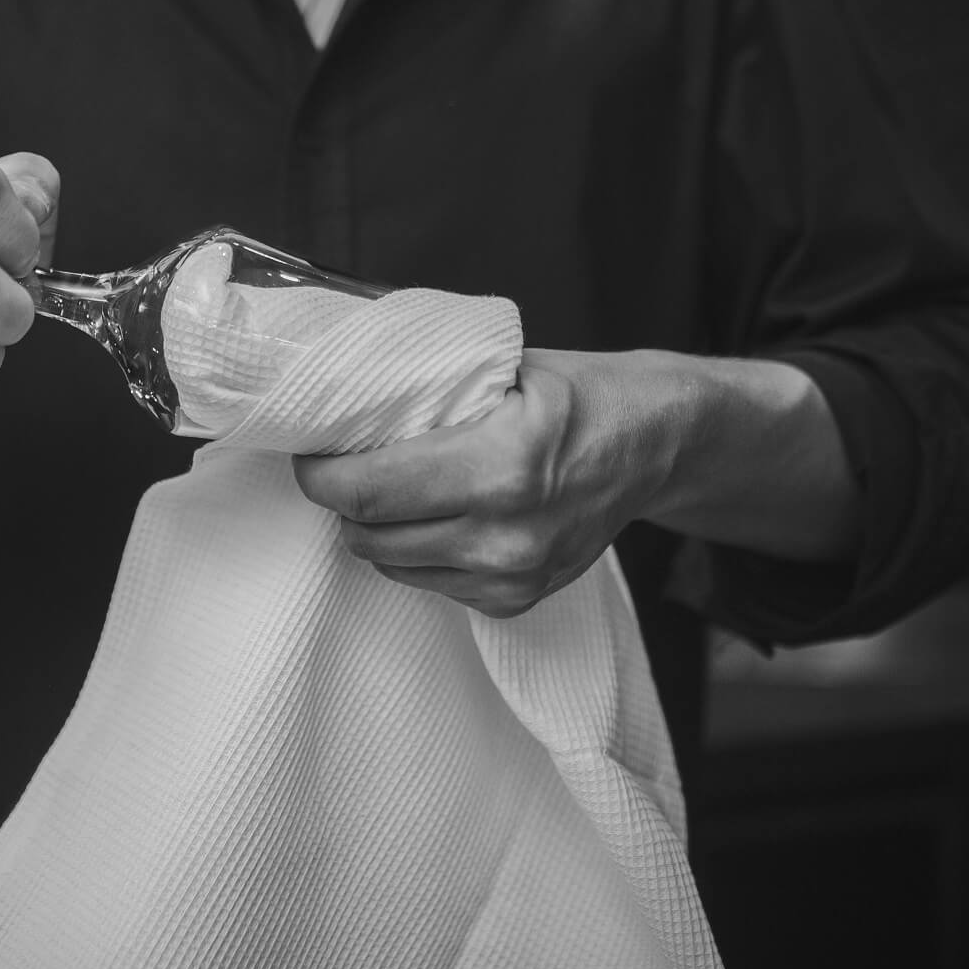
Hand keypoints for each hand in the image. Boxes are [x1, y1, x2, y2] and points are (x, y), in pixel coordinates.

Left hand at [292, 349, 684, 617]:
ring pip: (390, 565)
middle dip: (339, 500)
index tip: (309, 449)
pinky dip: (415, 550)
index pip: (367, 490)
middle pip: (369, 535)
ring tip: (392, 484)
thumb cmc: (581, 393)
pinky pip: (428, 583)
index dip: (319, 473)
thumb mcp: (506, 365)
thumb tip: (338, 386)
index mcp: (500, 465)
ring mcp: (513, 577)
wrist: (658, 445)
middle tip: (340, 463)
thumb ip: (426, 384)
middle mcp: (505, 534)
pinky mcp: (516, 602)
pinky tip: (438, 512)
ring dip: (375, 526)